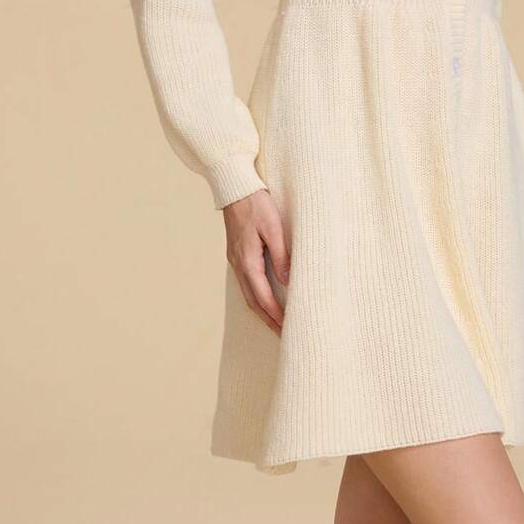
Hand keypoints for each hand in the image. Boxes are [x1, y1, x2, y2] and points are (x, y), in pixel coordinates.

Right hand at [222, 189, 289, 336]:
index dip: (276, 314)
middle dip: (269, 320)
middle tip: (284, 336)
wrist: (235, 187)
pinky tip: (265, 300)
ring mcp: (235, 260)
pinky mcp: (237, 254)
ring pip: (248, 294)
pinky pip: (246, 283)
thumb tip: (287, 281)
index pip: (263, 296)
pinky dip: (257, 297)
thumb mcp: (273, 227)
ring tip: (276, 324)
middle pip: (253, 301)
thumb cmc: (256, 204)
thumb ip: (281, 254)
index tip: (288, 329)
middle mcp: (239, 264)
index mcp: (248, 260)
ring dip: (262, 311)